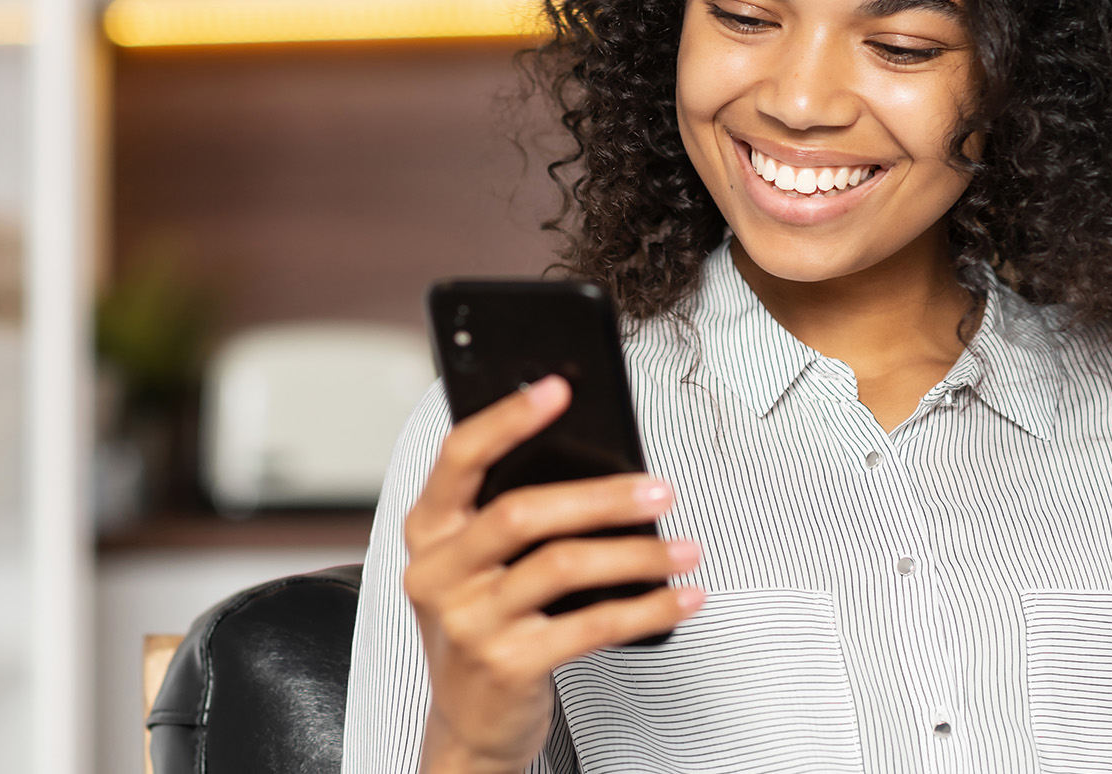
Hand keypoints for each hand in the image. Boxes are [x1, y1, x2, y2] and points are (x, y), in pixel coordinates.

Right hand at [403, 376, 704, 773]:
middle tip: (661, 490)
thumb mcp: (474, 567)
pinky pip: (592, 625)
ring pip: (562, 565)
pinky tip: (680, 598)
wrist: (469, 724)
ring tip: (684, 550)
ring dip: (637, 555)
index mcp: (427, 532)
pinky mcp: (508, 665)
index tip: (560, 388)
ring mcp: (469, 622)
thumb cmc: (485, 626)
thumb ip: (505, 518)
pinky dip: (647, 608)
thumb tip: (595, 464)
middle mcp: (437, 574)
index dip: (507, 418)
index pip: (459, 457)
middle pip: (522, 512)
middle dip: (601, 496)